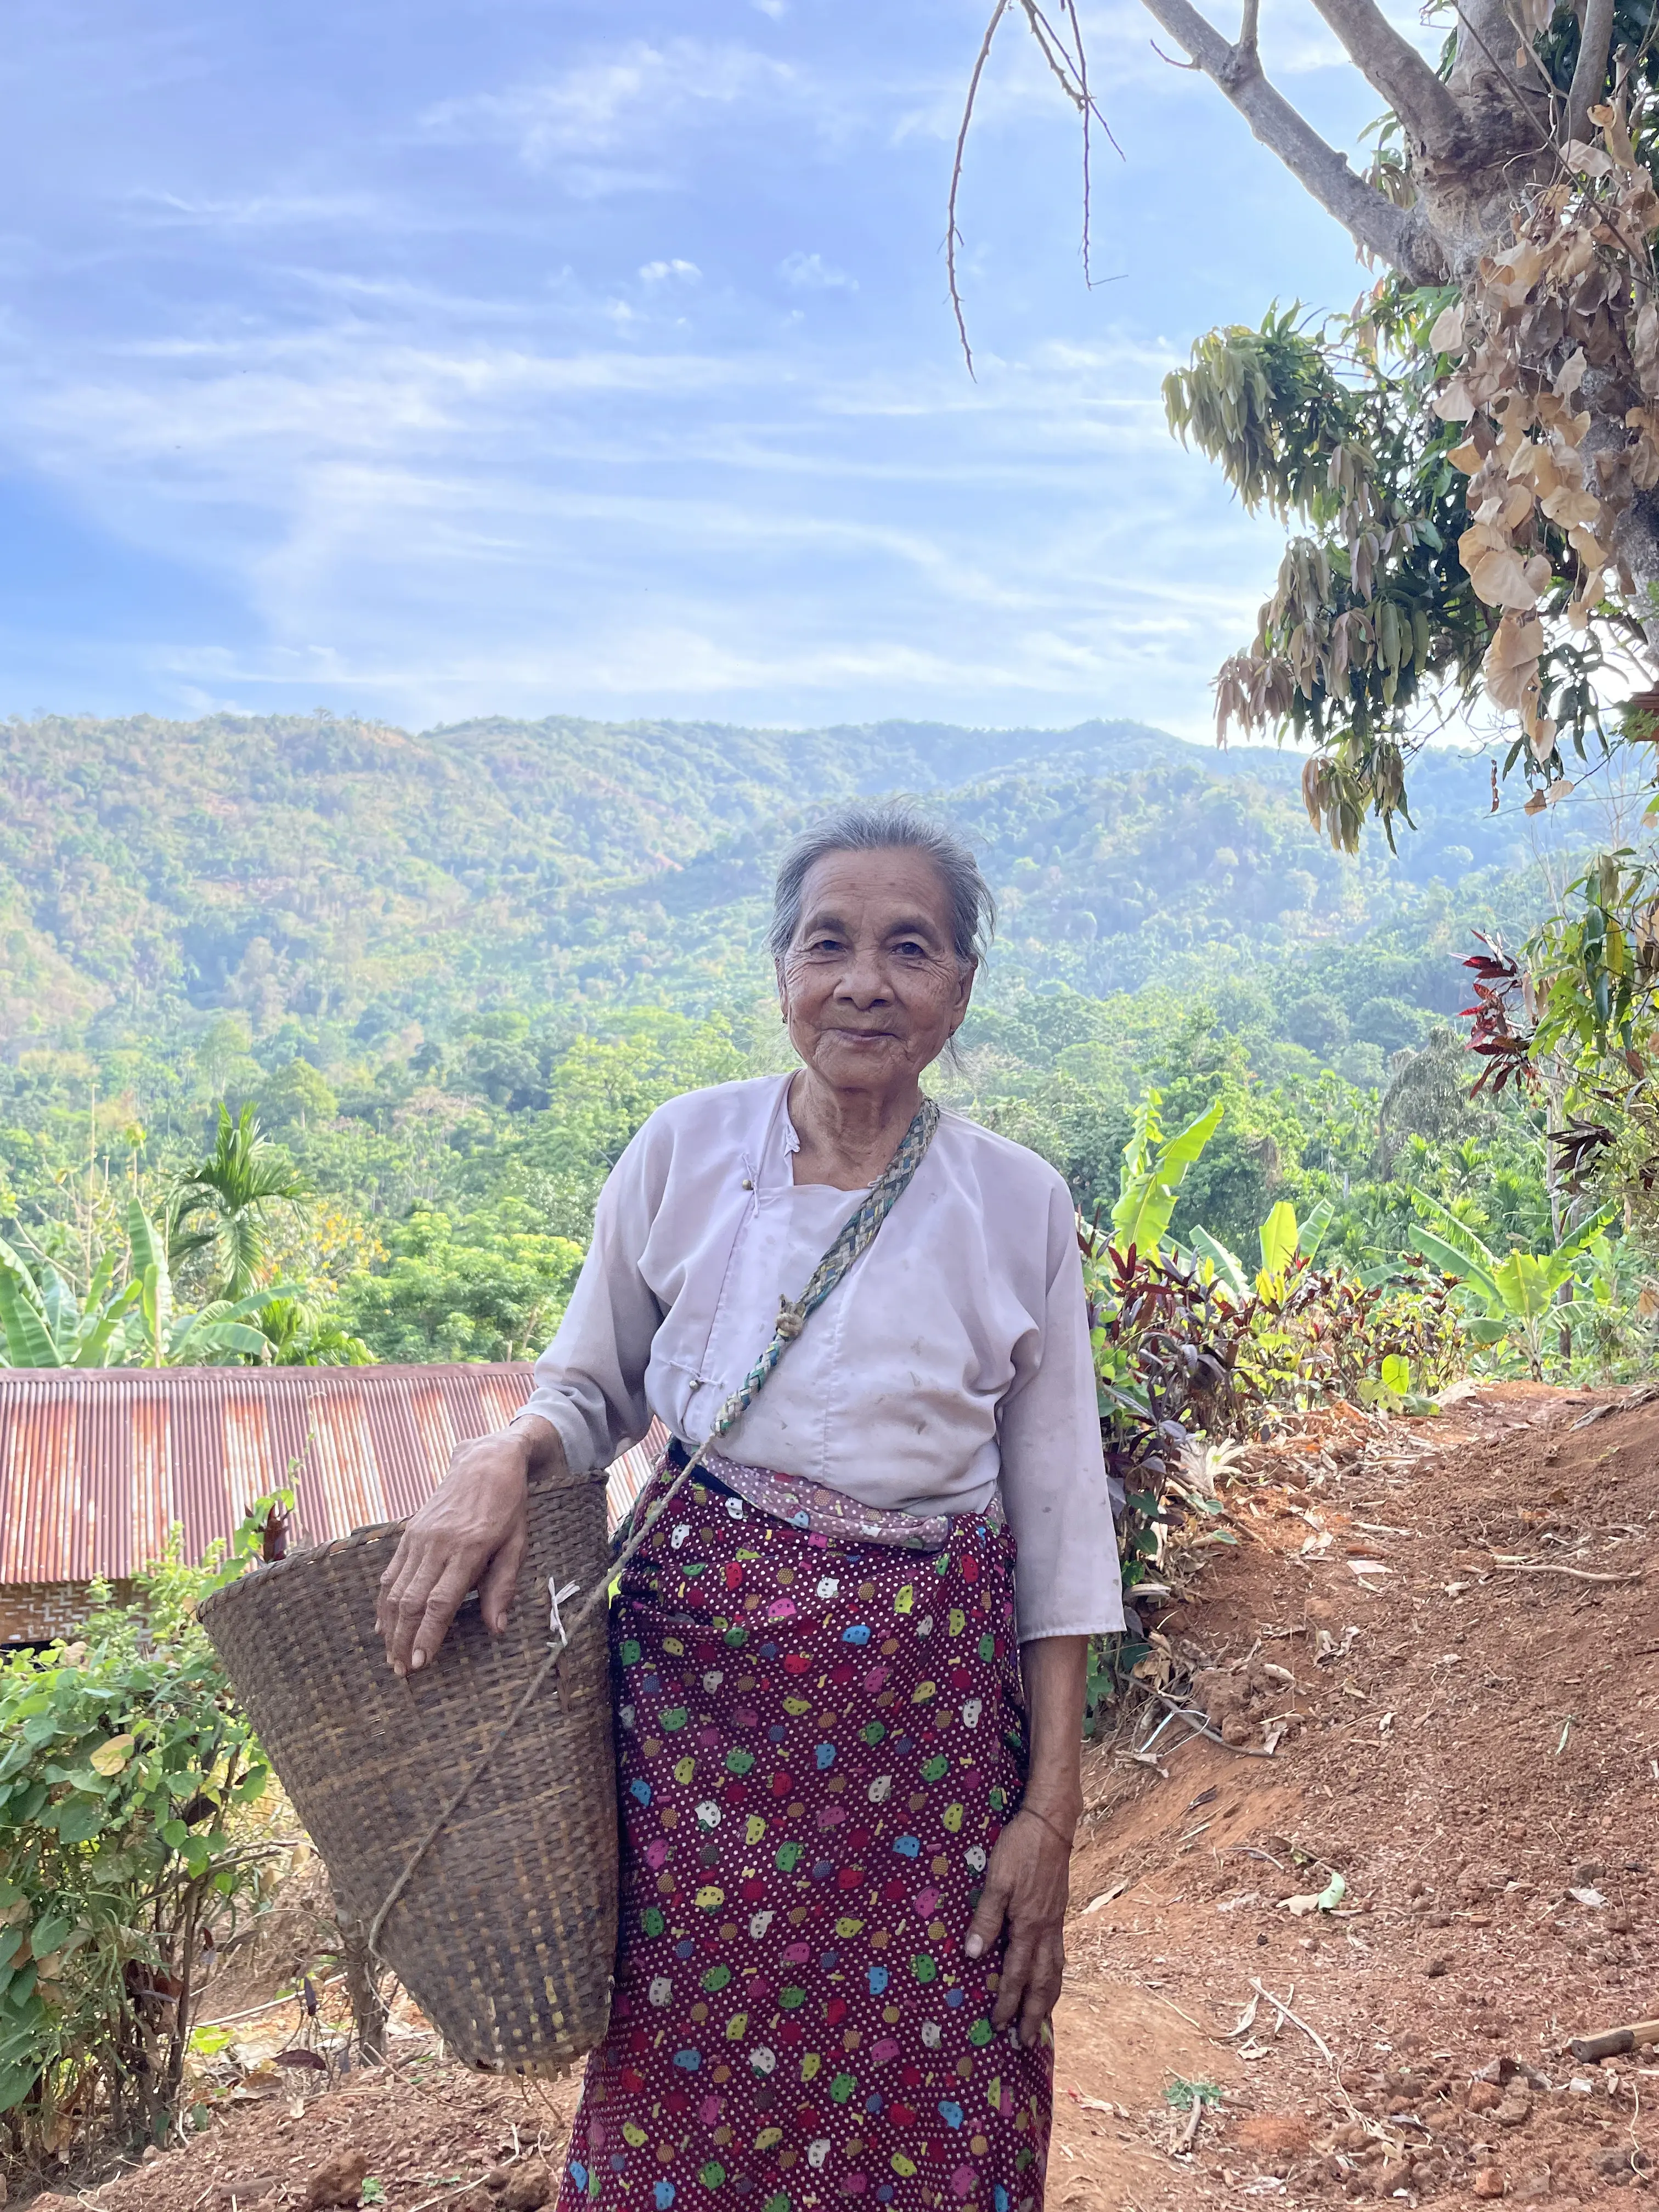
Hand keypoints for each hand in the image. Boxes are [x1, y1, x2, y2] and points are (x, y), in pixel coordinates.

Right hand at [376, 1425, 547, 1675]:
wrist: (485, 1461)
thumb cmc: (508, 1506)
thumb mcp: (518, 1543)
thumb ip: (504, 1586)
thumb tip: (497, 1629)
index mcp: (469, 1549)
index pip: (441, 1601)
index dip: (427, 1635)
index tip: (419, 1662)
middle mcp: (438, 1544)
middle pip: (412, 1601)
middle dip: (403, 1639)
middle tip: (401, 1671)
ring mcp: (419, 1538)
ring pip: (396, 1589)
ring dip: (390, 1626)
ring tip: (390, 1657)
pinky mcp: (409, 1533)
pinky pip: (390, 1572)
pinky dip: (383, 1601)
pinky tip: (382, 1624)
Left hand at [963, 1804, 1073, 2047]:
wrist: (1051, 1824)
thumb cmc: (1019, 1848)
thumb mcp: (996, 1880)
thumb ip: (985, 1917)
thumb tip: (973, 1955)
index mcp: (1028, 1924)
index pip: (1015, 1974)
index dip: (1006, 2001)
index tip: (998, 2026)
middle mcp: (1046, 1930)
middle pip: (1042, 1982)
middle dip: (1033, 2014)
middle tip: (1026, 2042)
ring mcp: (1056, 1922)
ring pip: (1055, 1971)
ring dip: (1047, 1999)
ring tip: (1041, 2021)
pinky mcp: (1059, 1912)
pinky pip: (1059, 1955)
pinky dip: (1056, 1976)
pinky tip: (1051, 1979)